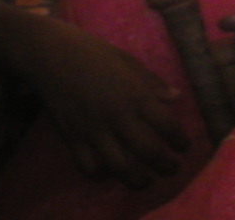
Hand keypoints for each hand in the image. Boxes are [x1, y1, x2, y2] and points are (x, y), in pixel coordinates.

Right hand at [26, 20, 188, 188]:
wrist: (50, 56)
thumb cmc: (92, 53)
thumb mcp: (128, 61)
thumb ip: (152, 83)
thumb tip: (176, 98)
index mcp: (134, 95)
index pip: (166, 125)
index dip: (179, 140)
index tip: (184, 146)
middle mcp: (116, 116)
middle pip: (147, 151)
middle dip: (165, 165)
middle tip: (173, 170)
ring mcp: (93, 130)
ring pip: (119, 167)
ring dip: (136, 179)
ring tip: (146, 181)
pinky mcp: (72, 139)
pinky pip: (88, 167)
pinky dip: (101, 175)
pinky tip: (111, 173)